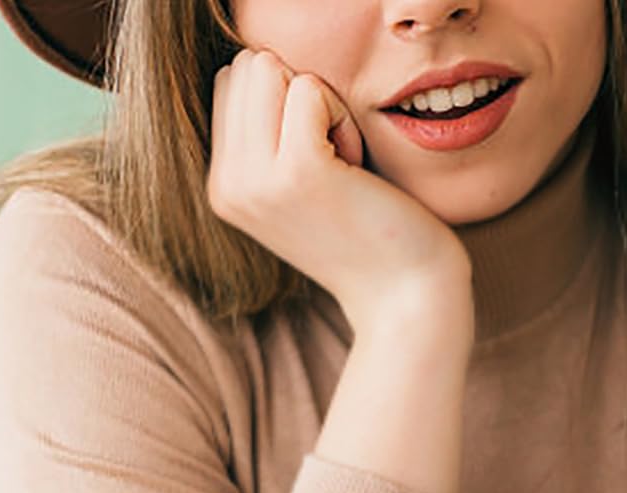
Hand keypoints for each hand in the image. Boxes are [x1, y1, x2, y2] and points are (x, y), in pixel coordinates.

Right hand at [207, 49, 471, 338]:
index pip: (231, 82)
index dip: (284, 104)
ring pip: (270, 69)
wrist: (404, 296)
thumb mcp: (297, 185)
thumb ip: (264, 134)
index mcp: (222, 186)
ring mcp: (257, 180)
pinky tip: (356, 167)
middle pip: (245, 68)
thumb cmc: (367, 231)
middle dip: (299, 98)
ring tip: (343, 168)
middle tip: (334, 163)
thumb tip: (257, 64)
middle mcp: (227, 185)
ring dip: (322, 105)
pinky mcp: (299, 170)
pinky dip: (343, 116)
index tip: (318, 163)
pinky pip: (310, 88)